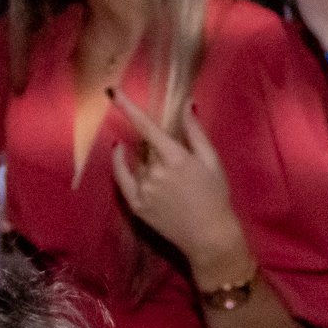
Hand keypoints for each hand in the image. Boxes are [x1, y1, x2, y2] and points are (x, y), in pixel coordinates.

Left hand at [107, 89, 244, 277]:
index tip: (112, 91)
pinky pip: (122, 178)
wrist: (209, 237)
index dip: (128, 107)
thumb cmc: (216, 196)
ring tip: (173, 183)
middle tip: (180, 169)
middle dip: (159, 149)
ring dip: (149, 163)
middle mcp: (155, 172)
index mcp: (175, 158)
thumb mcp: (212, 161)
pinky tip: (120, 151)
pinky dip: (119, 164)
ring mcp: (143, 190)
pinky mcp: (136, 205)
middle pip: (148, 148)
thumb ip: (195, 132)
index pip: (147, 126)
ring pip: (140, 164)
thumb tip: (186, 104)